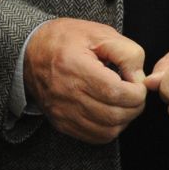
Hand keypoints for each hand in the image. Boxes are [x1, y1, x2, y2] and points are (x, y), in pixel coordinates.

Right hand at [24, 18, 146, 143]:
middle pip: (114, 115)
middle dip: (135, 107)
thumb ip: (126, 53)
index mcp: (75, 67)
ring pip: (107, 130)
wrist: (29, 52)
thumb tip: (139, 78)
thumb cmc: (64, 39)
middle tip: (135, 93)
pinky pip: (95, 137)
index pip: (116, 92)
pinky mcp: (62, 123)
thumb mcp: (98, 33)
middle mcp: (67, 94)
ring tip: (124, 102)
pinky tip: (111, 112)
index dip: (136, 92)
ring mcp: (63, 113)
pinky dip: (110, 128)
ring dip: (124, 119)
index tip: (138, 83)